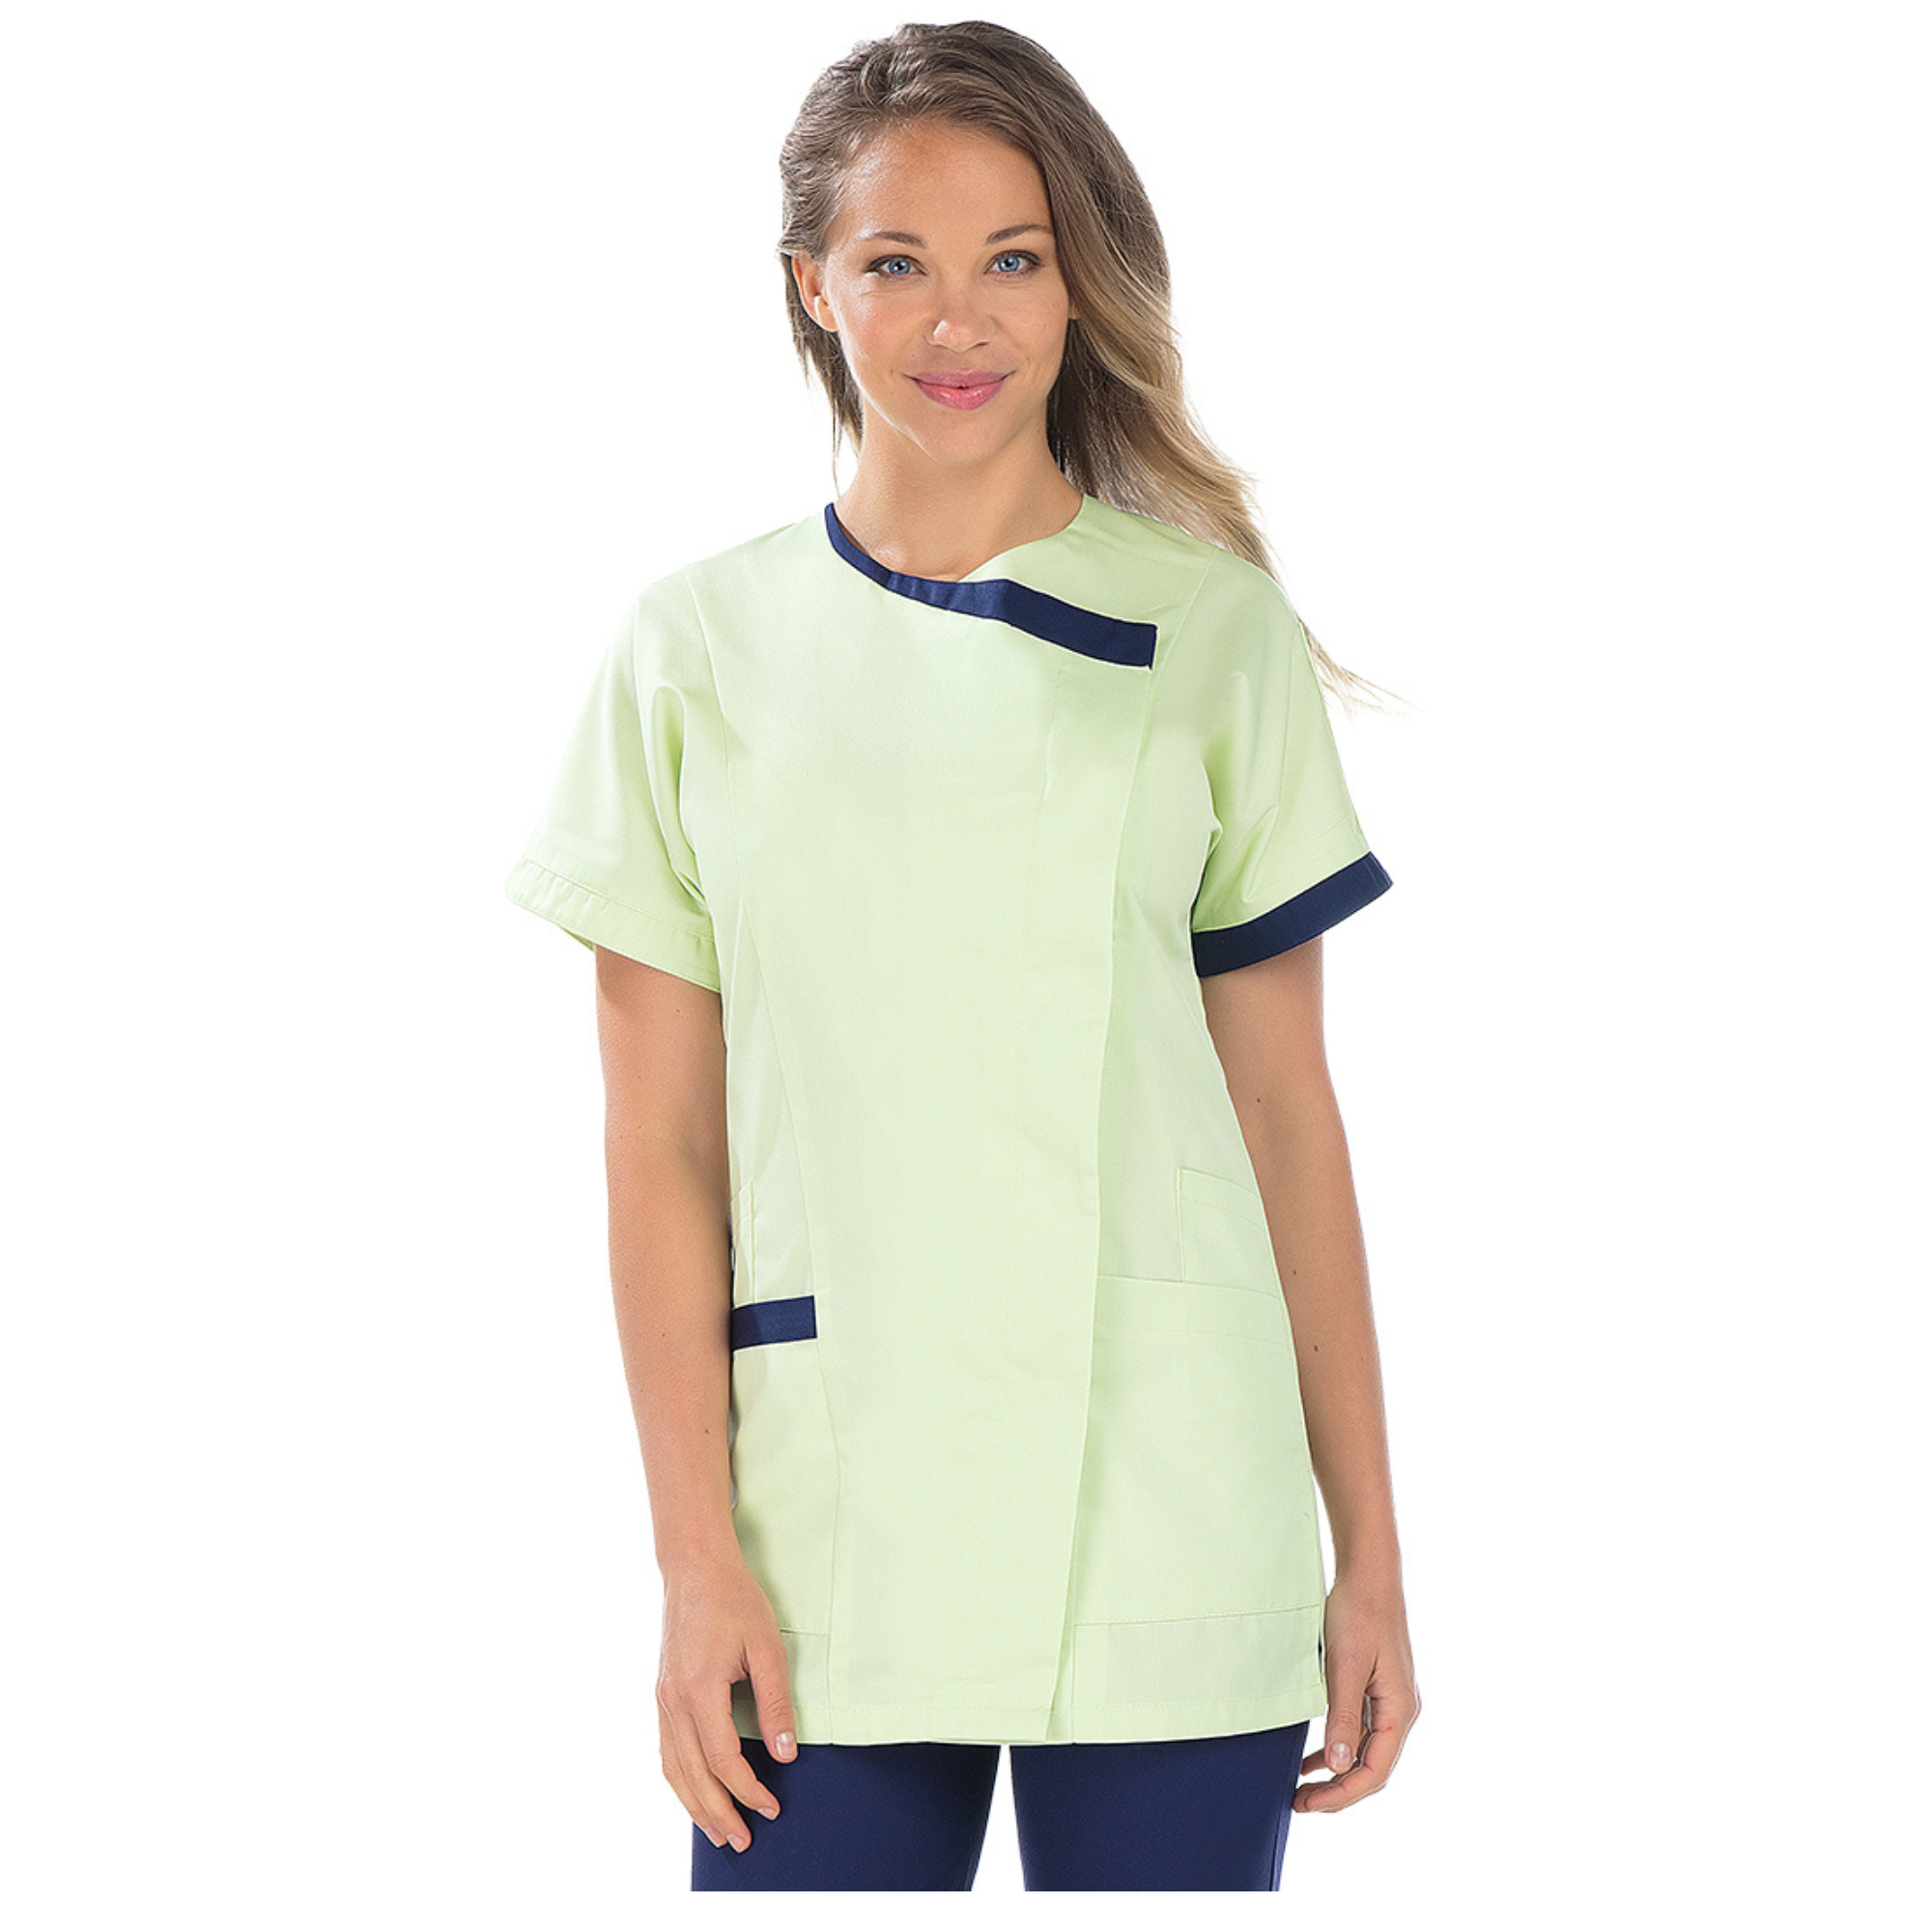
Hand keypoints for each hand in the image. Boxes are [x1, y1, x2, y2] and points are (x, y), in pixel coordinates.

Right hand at [656, 1549, 798, 1852]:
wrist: (695, 1568)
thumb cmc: (734, 1601)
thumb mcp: (767, 1647)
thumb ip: (775, 1703)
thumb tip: (786, 1753)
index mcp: (699, 1689)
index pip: (723, 1759)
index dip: (748, 1790)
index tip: (771, 1807)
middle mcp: (673, 1701)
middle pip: (694, 1774)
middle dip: (719, 1813)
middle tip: (743, 1841)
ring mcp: (662, 1699)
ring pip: (673, 1768)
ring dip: (694, 1805)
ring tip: (717, 1832)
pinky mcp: (661, 1695)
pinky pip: (666, 1749)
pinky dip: (679, 1779)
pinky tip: (694, 1793)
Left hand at [1294, 1565, 1419, 1812]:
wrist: (1368, 1574)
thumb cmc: (1359, 1613)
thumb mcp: (1345, 1667)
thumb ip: (1342, 1717)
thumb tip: (1338, 1767)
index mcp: (1399, 1711)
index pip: (1374, 1772)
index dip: (1342, 1794)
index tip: (1309, 1804)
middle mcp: (1400, 1711)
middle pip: (1373, 1768)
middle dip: (1338, 1791)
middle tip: (1300, 1804)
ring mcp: (1390, 1700)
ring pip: (1365, 1751)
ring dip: (1337, 1772)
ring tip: (1303, 1787)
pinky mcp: (1376, 1688)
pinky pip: (1360, 1730)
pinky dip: (1338, 1747)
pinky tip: (1314, 1756)